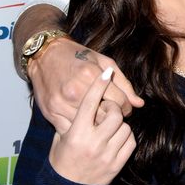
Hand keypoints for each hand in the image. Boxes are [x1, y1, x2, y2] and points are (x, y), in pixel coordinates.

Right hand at [28, 38, 143, 132]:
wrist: (44, 55)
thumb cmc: (77, 56)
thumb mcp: (104, 62)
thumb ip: (123, 83)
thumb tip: (139, 104)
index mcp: (91, 75)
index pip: (119, 102)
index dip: (126, 107)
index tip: (125, 108)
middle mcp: (76, 91)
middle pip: (106, 116)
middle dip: (113, 117)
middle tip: (112, 113)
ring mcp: (62, 103)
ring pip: (90, 125)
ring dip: (98, 125)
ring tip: (100, 117)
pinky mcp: (51, 113)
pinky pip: (73, 129)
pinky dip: (81, 128)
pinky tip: (85, 123)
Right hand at [48, 68, 136, 184]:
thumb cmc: (60, 160)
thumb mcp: (61, 137)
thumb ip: (73, 119)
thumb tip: (91, 100)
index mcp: (76, 133)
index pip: (90, 103)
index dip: (99, 85)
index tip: (106, 73)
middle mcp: (93, 143)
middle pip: (113, 114)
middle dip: (113, 108)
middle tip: (108, 108)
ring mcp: (107, 155)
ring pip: (125, 127)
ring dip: (119, 123)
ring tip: (110, 126)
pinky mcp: (117, 165)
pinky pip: (131, 143)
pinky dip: (126, 136)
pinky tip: (116, 137)